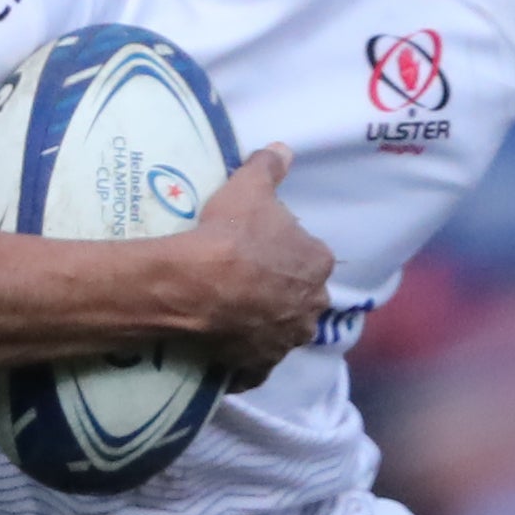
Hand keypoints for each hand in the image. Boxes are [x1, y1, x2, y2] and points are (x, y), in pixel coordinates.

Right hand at [171, 146, 333, 383]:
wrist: (197, 285)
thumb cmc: (230, 233)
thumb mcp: (249, 188)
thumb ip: (270, 167)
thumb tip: (283, 149)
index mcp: (317, 264)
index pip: (311, 256)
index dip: (288, 251)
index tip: (263, 247)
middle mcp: (312, 306)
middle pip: (302, 295)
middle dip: (283, 290)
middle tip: (249, 280)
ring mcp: (288, 339)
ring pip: (284, 330)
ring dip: (268, 324)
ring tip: (238, 313)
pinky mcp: (261, 365)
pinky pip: (257, 364)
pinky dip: (246, 359)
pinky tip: (229, 350)